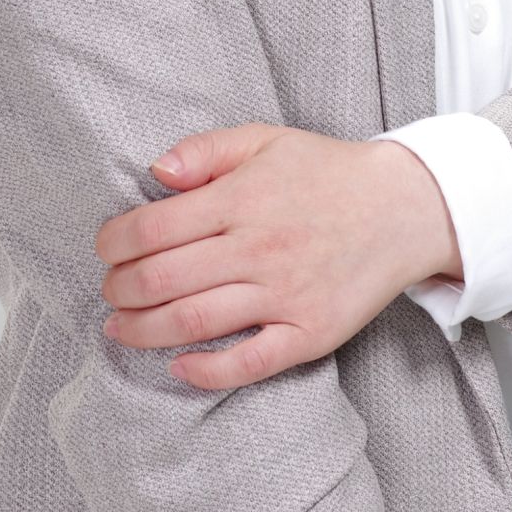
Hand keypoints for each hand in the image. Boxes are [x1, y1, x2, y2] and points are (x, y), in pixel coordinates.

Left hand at [95, 127, 461, 387]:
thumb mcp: (265, 140)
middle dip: (120, 290)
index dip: (114, 243)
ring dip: (142, 331)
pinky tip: (179, 366)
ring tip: (121, 328)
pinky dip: (206, 371)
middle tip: (110, 291)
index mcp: (242, 199)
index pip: (152, 229)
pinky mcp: (309, 333)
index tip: (106, 249)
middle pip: (162, 280)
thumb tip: (156, 171)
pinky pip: (248, 363)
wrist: (406, 208)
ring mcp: (285, 296)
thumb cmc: (327, 174)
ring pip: (192, 323)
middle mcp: (259, 248)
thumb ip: (206, 150)